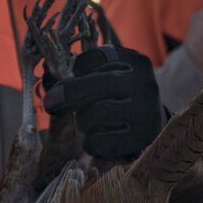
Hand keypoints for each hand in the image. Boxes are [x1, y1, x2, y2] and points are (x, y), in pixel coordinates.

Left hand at [42, 45, 163, 159]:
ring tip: (89, 122)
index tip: (66, 79)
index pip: (93, 59)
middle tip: (51, 104)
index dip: (74, 71)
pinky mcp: (140, 142)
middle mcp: (145, 85)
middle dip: (66, 95)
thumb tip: (48, 76)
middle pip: (91, 86)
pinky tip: (97, 139)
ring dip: (82, 121)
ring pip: (92, 115)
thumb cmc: (122, 98)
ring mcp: (146, 114)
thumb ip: (85, 72)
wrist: (154, 127)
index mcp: (136, 62)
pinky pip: (98, 143)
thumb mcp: (111, 76)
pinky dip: (90, 143)